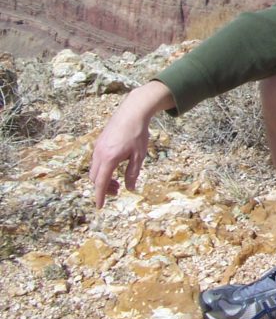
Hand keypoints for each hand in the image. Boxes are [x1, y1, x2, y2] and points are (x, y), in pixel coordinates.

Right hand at [89, 81, 173, 206]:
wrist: (132, 112)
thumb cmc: (138, 133)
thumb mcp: (139, 156)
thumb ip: (133, 173)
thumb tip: (129, 188)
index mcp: (108, 159)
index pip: (101, 183)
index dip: (100, 196)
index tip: (100, 206)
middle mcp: (99, 154)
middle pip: (95, 178)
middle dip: (103, 188)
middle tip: (117, 190)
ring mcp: (97, 148)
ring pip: (94, 170)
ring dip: (103, 178)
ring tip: (117, 181)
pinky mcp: (99, 143)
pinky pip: (96, 161)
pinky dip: (102, 169)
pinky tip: (114, 167)